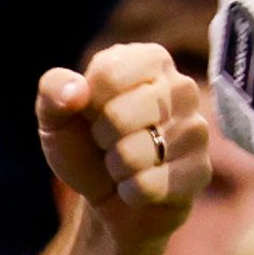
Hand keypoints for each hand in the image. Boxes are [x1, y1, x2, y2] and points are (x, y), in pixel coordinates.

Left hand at [37, 43, 211, 245]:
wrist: (106, 195)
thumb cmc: (84, 144)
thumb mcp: (55, 115)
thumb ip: (53, 90)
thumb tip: (77, 91)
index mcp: (149, 59)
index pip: (108, 74)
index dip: (87, 102)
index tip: (92, 111)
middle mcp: (181, 87)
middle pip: (119, 115)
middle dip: (100, 137)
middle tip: (108, 141)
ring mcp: (196, 129)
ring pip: (133, 154)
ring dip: (114, 167)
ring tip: (123, 162)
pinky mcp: (200, 171)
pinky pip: (147, 186)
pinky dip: (129, 191)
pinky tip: (137, 185)